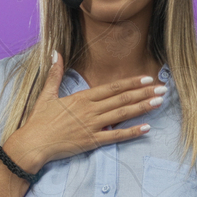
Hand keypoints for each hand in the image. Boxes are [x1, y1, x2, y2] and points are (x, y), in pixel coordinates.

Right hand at [12, 50, 166, 167]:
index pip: (112, 87)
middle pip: (122, 99)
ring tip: (159, 103)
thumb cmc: (39, 120)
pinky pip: (116, 136)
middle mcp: (90, 110)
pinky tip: (146, 128)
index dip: (131, 83)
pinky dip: (132, 132)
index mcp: (82, 97)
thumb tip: (55, 53)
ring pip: (123, 114)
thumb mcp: (47, 94)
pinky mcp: (92, 141)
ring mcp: (92, 126)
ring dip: (142, 108)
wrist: (33, 143)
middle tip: (163, 89)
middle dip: (144, 93)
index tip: (147, 79)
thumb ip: (55, 73)